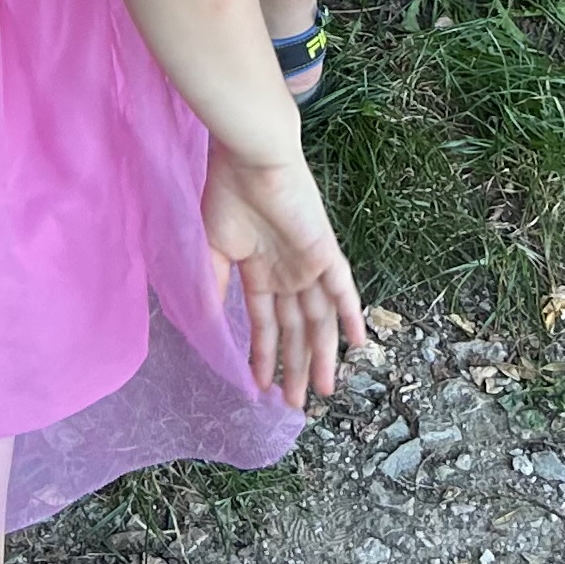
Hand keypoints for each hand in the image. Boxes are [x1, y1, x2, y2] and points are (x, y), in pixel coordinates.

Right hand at [202, 146, 364, 407]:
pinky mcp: (325, 252)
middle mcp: (288, 272)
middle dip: (295, 367)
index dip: (264, 355)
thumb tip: (206, 325)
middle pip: (296, 330)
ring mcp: (308, 264)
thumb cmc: (227, 193)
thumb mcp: (212, 248)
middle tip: (295, 406)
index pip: (266, 323)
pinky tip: (358, 343)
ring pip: (319, 320)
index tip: (260, 387)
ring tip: (320, 391)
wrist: (250, 157)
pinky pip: (344, 289)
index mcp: (259, 271)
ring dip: (319, 355)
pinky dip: (352, 315)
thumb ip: (214, 285)